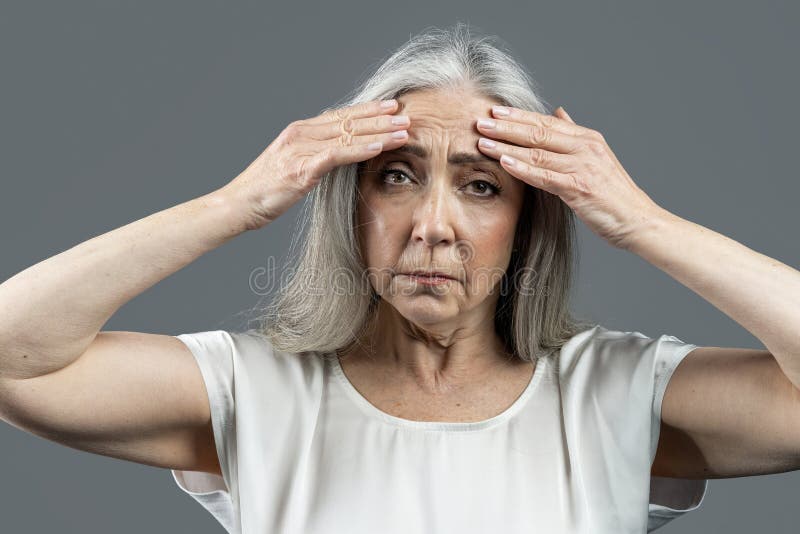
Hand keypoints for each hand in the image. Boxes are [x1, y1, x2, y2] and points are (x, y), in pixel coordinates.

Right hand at [219, 99, 409, 229]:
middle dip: (380, 118)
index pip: (340, 115)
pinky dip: (359, 150)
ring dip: (378, 132)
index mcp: (299, 132)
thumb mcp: (293, 167)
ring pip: (347, 136)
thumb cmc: (264, 191)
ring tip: (403, 130)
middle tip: (407, 115)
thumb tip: (337, 156)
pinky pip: (336, 156)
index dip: (367, 110)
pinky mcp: (301, 168)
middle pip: (348, 121)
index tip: (391, 107)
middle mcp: (301, 135)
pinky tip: (378, 148)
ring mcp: (300, 150)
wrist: (238, 205)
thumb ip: (314, 156)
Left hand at [475, 105, 663, 249]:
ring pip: (537, 152)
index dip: (519, 116)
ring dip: (507, 146)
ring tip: (482, 141)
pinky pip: (545, 175)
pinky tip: (504, 162)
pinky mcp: (580, 188)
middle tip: (479, 122)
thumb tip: (558, 112)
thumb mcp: (595, 158)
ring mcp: (583, 166)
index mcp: (587, 138)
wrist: (638, 220)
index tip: (494, 111)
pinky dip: (523, 168)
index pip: (546, 122)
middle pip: (538, 132)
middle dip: (506, 126)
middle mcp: (585, 147)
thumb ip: (573, 135)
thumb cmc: (613, 194)